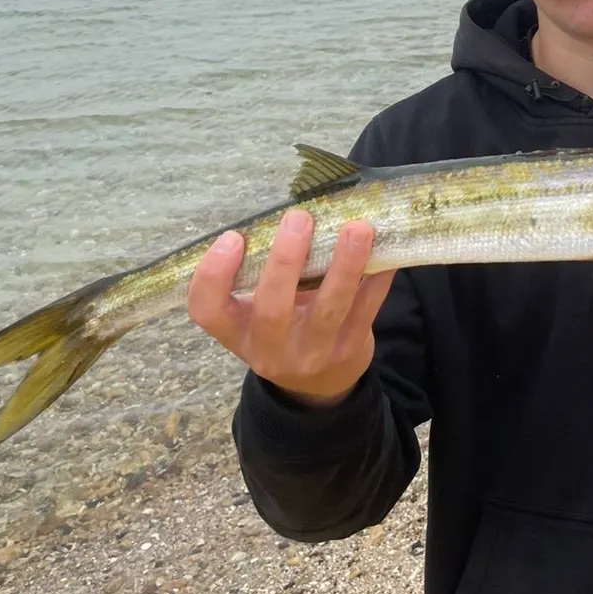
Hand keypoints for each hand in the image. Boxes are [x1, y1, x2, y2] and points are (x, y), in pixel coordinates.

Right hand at [187, 208, 395, 406]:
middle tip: (299, 218)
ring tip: (357, 228)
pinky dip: (377, 279)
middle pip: (271, 309)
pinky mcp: (350, 349)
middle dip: (285, 261)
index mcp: (237, 331)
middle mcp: (270, 349)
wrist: (319, 383)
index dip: (213, 275)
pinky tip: (385, 252)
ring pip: (328, 309)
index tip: (232, 237)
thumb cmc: (283, 327)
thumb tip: (288, 210)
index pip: (207, 311)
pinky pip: (366, 310)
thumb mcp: (258, 311)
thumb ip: (262, 273)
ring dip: (344, 265)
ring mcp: (312, 353)